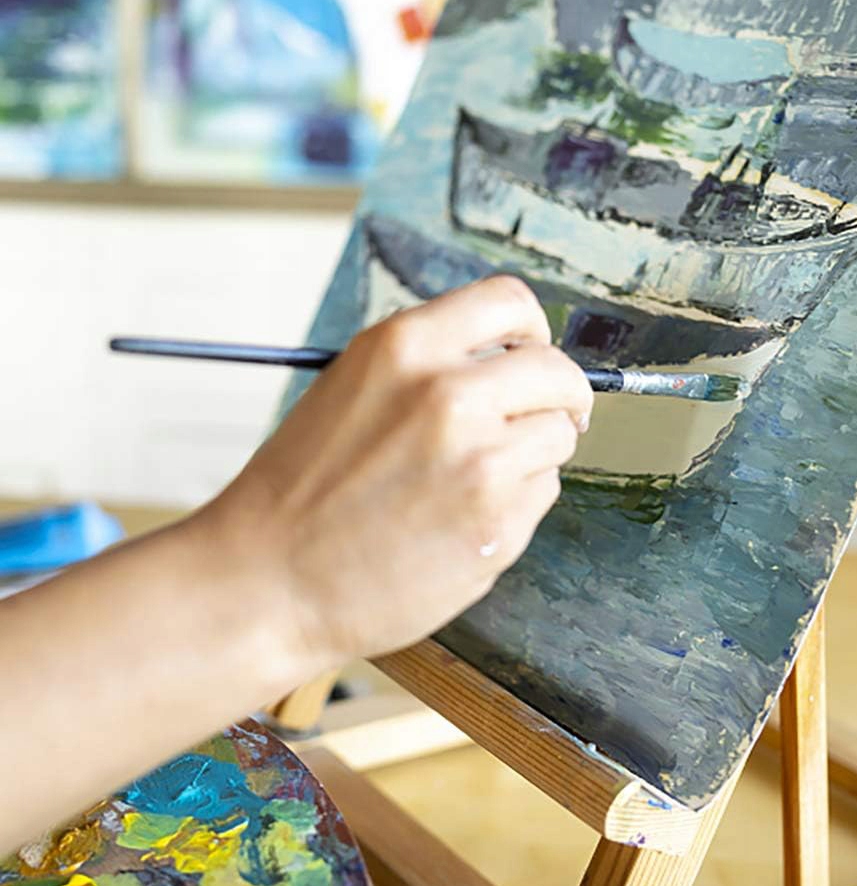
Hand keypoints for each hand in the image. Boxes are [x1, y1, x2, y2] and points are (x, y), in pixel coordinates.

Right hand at [208, 276, 592, 673]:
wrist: (267, 582)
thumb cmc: (302, 490)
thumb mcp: (354, 386)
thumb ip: (431, 362)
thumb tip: (512, 356)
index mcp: (405, 347)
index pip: (510, 302)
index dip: (532, 329)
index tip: (533, 351)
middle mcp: (449, 393)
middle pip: (556, 371)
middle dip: (560, 394)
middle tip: (549, 415)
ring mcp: (480, 460)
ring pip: (558, 434)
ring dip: (535, 453)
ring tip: (475, 478)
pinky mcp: (498, 522)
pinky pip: (543, 492)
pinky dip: (518, 503)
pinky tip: (462, 517)